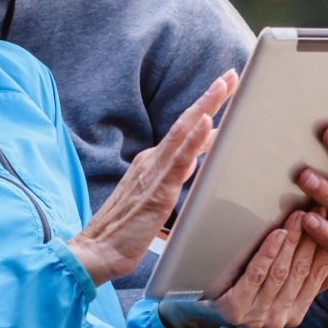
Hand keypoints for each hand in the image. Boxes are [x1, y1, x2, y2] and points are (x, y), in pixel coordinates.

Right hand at [69, 70, 236, 284]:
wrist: (97, 252)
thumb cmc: (124, 232)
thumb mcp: (154, 201)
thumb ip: (171, 185)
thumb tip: (193, 173)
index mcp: (151, 164)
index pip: (183, 132)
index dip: (204, 111)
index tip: (223, 91)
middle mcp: (152, 162)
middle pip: (185, 123)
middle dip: (209, 98)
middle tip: (230, 76)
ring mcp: (154, 174)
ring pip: (183, 133)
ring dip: (205, 108)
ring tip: (223, 86)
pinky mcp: (157, 192)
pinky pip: (178, 161)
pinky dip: (192, 139)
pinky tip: (205, 122)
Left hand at [162, 211, 327, 327]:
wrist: (198, 316)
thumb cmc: (241, 298)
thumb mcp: (280, 294)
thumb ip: (310, 283)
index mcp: (295, 312)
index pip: (317, 274)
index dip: (326, 244)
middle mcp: (280, 316)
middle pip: (301, 269)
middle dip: (312, 236)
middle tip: (318, 208)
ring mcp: (258, 314)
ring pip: (282, 271)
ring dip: (293, 240)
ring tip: (299, 215)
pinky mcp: (236, 308)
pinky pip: (257, 275)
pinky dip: (268, 253)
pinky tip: (277, 233)